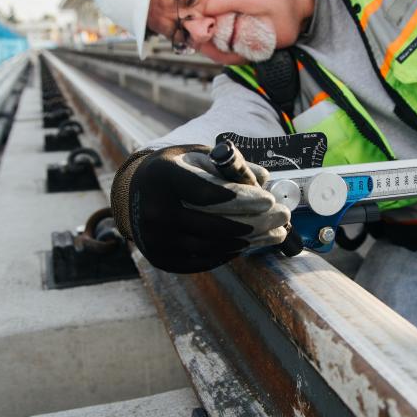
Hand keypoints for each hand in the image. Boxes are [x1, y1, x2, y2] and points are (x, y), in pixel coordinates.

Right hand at [109, 145, 288, 272]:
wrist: (133, 197)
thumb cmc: (173, 171)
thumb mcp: (195, 156)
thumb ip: (228, 165)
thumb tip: (264, 178)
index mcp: (163, 178)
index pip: (206, 192)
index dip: (241, 198)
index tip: (268, 200)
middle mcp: (155, 211)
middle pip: (214, 223)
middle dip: (255, 222)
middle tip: (283, 218)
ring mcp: (157, 239)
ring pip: (213, 245)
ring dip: (250, 242)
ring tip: (276, 234)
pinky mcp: (163, 259)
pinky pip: (205, 259)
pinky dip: (232, 252)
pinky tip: (251, 244)